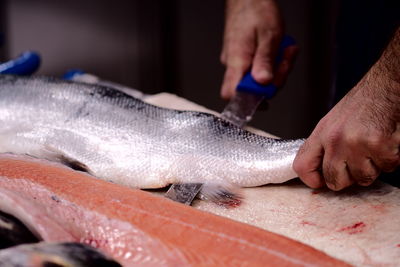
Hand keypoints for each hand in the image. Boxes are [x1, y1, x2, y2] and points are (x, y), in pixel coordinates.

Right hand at [220, 0, 296, 98]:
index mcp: (236, 60)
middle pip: (252, 90)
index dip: (249, 100)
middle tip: (285, 61)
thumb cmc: (256, 11)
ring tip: (286, 50)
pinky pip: (259, 70)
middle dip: (275, 79)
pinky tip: (280, 50)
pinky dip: (273, 63)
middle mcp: (234, 65)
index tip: (268, 90)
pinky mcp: (245, 60)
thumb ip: (265, 60)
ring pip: (259, 80)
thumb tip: (263, 83)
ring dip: (277, 69)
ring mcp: (238, 63)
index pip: (232, 94)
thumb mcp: (269, 34)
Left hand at [293, 47, 399, 189]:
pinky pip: (386, 168)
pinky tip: (387, 142)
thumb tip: (321, 173)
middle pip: (334, 181)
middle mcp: (335, 140)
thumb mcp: (332, 123)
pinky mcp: (379, 146)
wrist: (385, 88)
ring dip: (372, 168)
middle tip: (357, 163)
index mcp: (321, 134)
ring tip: (373, 147)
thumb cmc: (362, 105)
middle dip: (348, 178)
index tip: (322, 182)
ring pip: (363, 178)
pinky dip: (390, 159)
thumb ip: (324, 147)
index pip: (302, 166)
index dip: (312, 180)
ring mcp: (356, 144)